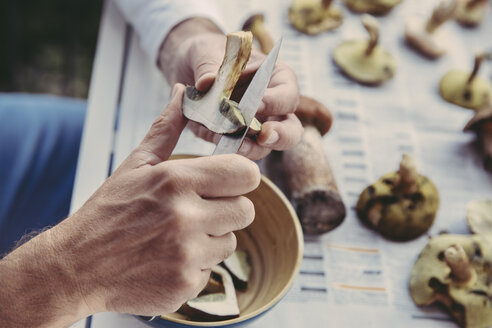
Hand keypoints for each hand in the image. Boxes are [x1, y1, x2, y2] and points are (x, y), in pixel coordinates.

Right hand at [0, 84, 260, 326]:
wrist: (76, 267)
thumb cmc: (108, 212)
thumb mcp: (136, 165)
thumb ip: (167, 129)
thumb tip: (182, 93)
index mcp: (176, 181)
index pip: (246, 174)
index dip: (241, 177)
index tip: (229, 181)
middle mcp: (186, 217)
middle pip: (245, 209)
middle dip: (227, 208)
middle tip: (199, 210)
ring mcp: (187, 254)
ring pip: (231, 240)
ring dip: (212, 237)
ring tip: (178, 236)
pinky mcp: (186, 284)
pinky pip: (214, 268)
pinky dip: (197, 264)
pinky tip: (169, 258)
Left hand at [159, 19, 302, 159]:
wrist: (188, 69)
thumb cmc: (209, 54)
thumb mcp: (207, 54)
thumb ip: (209, 69)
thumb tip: (206, 82)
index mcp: (276, 79)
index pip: (288, 94)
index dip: (275, 101)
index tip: (256, 105)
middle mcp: (273, 108)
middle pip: (290, 130)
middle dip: (280, 135)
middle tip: (263, 136)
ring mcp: (255, 128)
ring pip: (264, 148)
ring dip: (250, 148)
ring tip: (234, 144)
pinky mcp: (234, 141)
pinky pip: (234, 150)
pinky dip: (223, 147)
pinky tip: (209, 137)